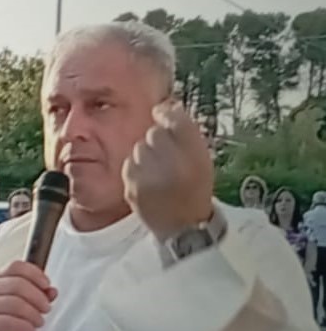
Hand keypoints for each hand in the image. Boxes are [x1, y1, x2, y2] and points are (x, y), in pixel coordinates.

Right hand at [0, 260, 57, 330]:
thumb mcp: (16, 302)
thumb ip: (36, 295)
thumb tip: (52, 292)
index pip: (16, 266)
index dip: (35, 274)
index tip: (46, 285)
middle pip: (19, 284)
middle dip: (38, 298)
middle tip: (46, 308)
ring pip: (17, 304)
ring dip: (34, 315)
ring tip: (38, 322)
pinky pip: (13, 322)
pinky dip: (26, 327)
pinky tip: (29, 330)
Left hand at [124, 103, 214, 241]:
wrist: (183, 226)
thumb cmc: (194, 188)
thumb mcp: (202, 158)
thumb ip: (186, 132)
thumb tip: (165, 104)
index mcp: (196, 156)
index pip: (176, 120)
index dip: (167, 112)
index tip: (162, 111)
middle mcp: (173, 165)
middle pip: (154, 132)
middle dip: (158, 139)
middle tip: (167, 156)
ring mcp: (150, 177)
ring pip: (139, 147)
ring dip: (146, 154)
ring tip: (159, 171)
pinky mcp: (132, 186)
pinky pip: (129, 163)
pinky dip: (136, 168)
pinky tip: (148, 180)